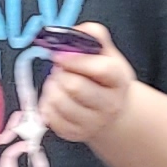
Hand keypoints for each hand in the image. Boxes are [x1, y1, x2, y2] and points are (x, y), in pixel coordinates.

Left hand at [31, 24, 136, 142]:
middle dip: (61, 73)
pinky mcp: (74, 134)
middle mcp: (109, 105)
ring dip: (51, 87)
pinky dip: (46, 104)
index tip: (60, 54)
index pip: (101, 69)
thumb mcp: (106, 53)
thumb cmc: (104, 78)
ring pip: (59, 101)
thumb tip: (72, 32)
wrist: (111, 111)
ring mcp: (92, 123)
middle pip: (75, 87)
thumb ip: (92, 35)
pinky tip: (55, 99)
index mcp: (119, 80)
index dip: (76, 59)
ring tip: (58, 83)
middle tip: (60, 69)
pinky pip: (49, 117)